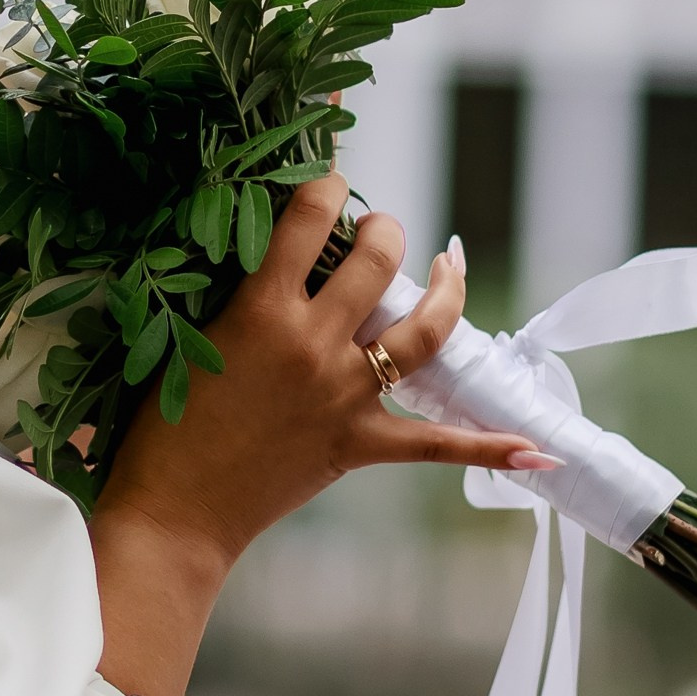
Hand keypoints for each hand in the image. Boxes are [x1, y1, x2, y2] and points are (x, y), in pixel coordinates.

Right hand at [87, 180, 553, 695]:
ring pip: (423, 331)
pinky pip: (437, 445)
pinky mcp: (358, 444)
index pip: (307, 219)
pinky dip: (490, 448)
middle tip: (378, 229)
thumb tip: (252, 252)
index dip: (325, 185)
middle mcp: (312, 345)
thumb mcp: (179, 341)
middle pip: (377, 261)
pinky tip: (538, 452)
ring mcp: (343, 395)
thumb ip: (222, 296)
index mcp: (258, 311)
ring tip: (447, 265)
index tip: (328, 182)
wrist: (172, 513)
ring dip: (445, 291)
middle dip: (385, 230)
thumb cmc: (158, 427)